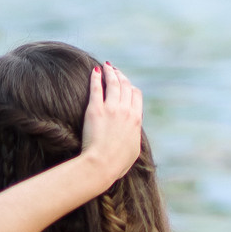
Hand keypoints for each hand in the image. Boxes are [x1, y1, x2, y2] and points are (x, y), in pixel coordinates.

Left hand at [78, 63, 144, 183]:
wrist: (101, 165)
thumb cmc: (116, 164)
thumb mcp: (133, 151)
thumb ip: (134, 138)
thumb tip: (133, 135)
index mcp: (136, 120)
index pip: (136, 95)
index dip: (131, 87)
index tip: (126, 85)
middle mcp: (125, 111)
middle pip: (125, 85)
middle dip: (121, 75)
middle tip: (114, 70)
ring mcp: (111, 109)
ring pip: (113, 83)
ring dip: (110, 72)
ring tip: (106, 66)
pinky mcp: (95, 109)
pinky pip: (96, 88)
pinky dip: (96, 77)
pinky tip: (94, 71)